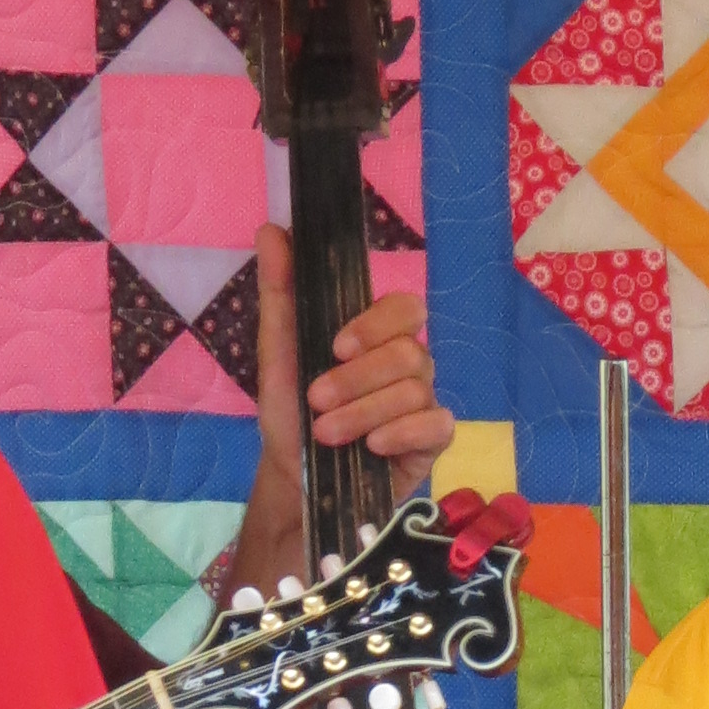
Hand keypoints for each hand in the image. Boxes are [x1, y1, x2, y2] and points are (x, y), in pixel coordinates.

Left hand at [254, 225, 451, 500]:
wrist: (295, 480)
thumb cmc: (290, 414)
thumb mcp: (278, 352)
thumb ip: (280, 292)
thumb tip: (272, 228)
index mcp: (377, 337)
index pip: (405, 308)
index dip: (376, 324)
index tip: (336, 347)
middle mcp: (407, 365)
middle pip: (410, 352)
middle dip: (358, 379)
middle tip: (317, 401)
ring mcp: (423, 403)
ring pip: (415, 391)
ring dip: (364, 413)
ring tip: (327, 434)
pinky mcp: (432, 443)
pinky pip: (436, 425)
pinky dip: (400, 435)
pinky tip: (372, 448)